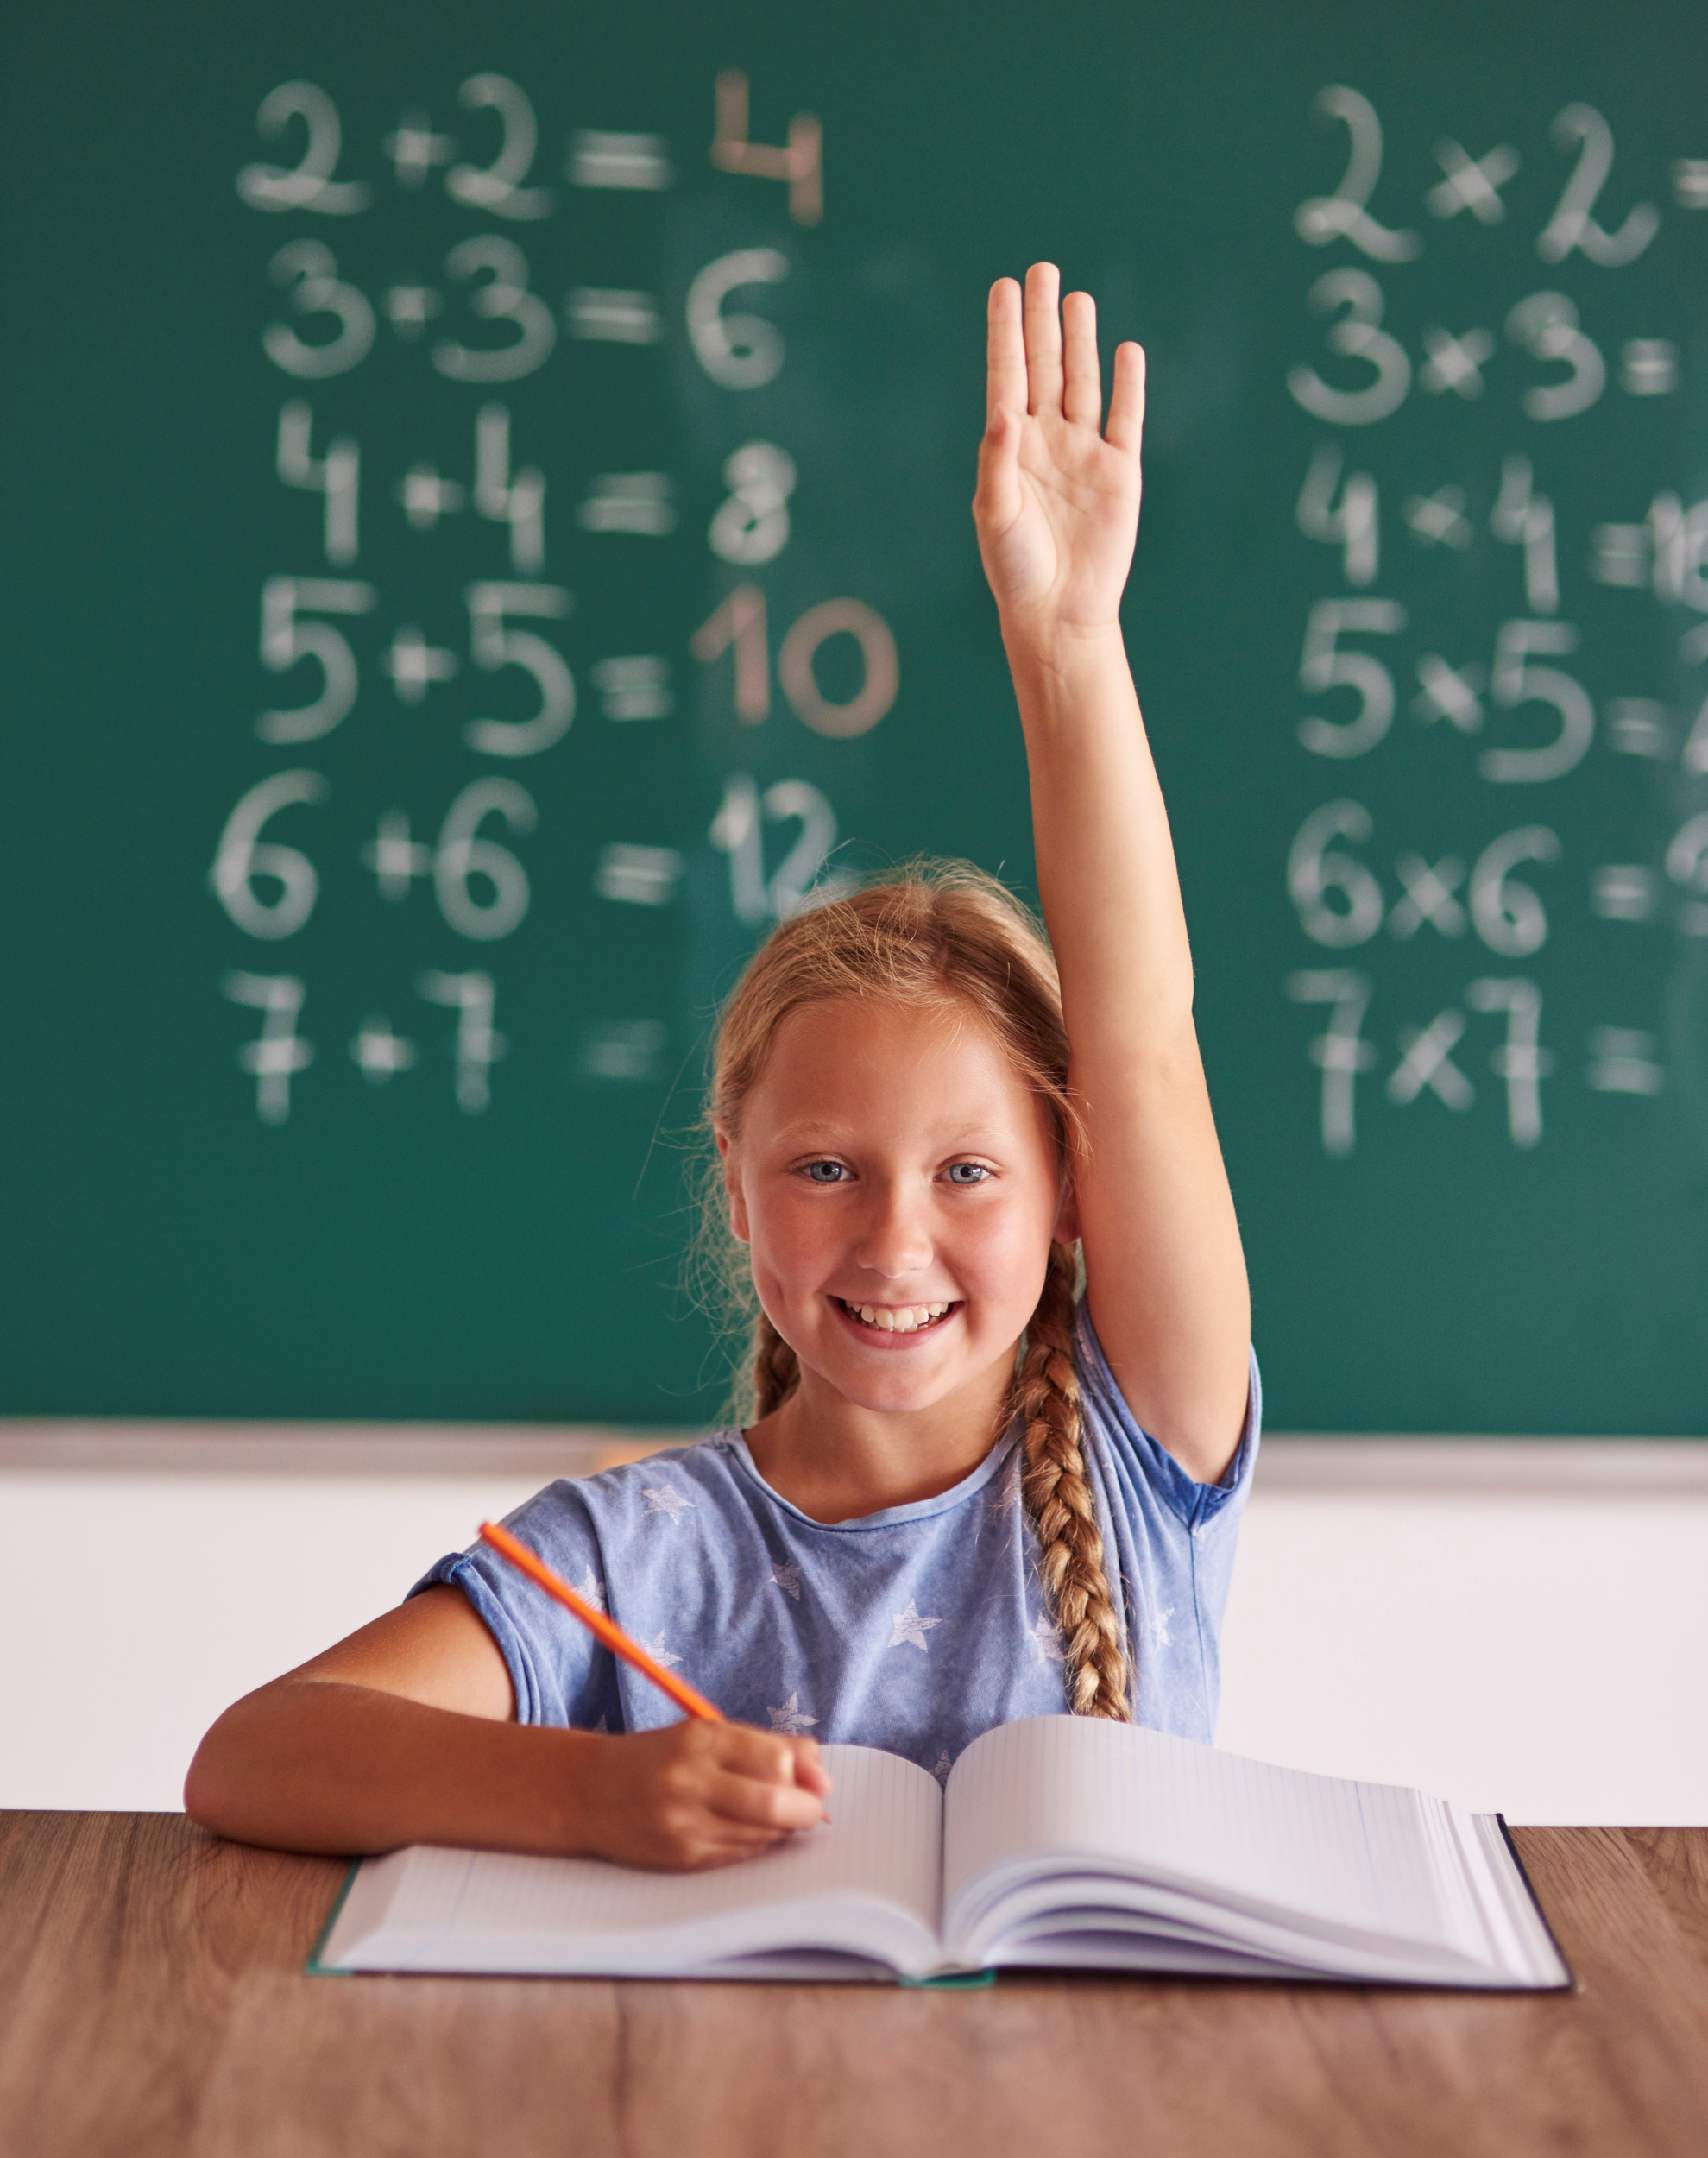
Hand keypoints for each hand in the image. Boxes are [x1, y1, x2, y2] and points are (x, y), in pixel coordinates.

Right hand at [572, 1720, 831, 1870]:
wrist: (590, 1792)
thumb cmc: (660, 1758)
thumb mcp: (708, 1735)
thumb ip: (768, 1747)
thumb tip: (822, 1774)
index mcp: (701, 1739)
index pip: (776, 1759)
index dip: (806, 1774)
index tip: (814, 1780)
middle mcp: (690, 1780)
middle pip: (773, 1804)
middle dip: (805, 1811)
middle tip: (811, 1810)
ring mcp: (684, 1823)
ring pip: (762, 1834)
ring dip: (781, 1829)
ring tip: (772, 1816)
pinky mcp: (681, 1857)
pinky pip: (740, 1855)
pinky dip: (755, 1845)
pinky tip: (744, 1830)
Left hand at [973, 263, 1144, 637]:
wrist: (1059, 613)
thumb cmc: (1015, 568)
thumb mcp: (996, 514)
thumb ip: (997, 461)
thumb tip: (1003, 410)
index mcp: (1010, 448)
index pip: (1007, 375)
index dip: (1005, 332)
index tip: (1002, 288)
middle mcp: (1046, 442)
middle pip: (1045, 366)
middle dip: (1042, 320)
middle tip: (1040, 269)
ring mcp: (1085, 453)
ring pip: (1083, 382)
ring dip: (1081, 340)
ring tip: (1076, 297)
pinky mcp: (1120, 472)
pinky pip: (1125, 417)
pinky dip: (1127, 385)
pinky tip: (1125, 350)